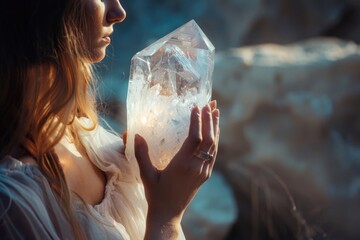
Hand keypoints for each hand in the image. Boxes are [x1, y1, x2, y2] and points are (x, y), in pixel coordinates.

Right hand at [134, 100, 219, 237]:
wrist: (168, 214)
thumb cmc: (155, 194)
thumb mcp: (146, 175)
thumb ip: (141, 154)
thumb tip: (135, 134)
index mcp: (182, 165)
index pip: (194, 138)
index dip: (197, 121)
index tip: (196, 106)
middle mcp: (196, 167)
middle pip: (209, 139)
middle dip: (210, 119)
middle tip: (209, 102)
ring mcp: (203, 171)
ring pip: (214, 145)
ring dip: (215, 127)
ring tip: (215, 111)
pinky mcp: (206, 175)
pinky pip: (213, 153)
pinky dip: (215, 139)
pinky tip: (214, 130)